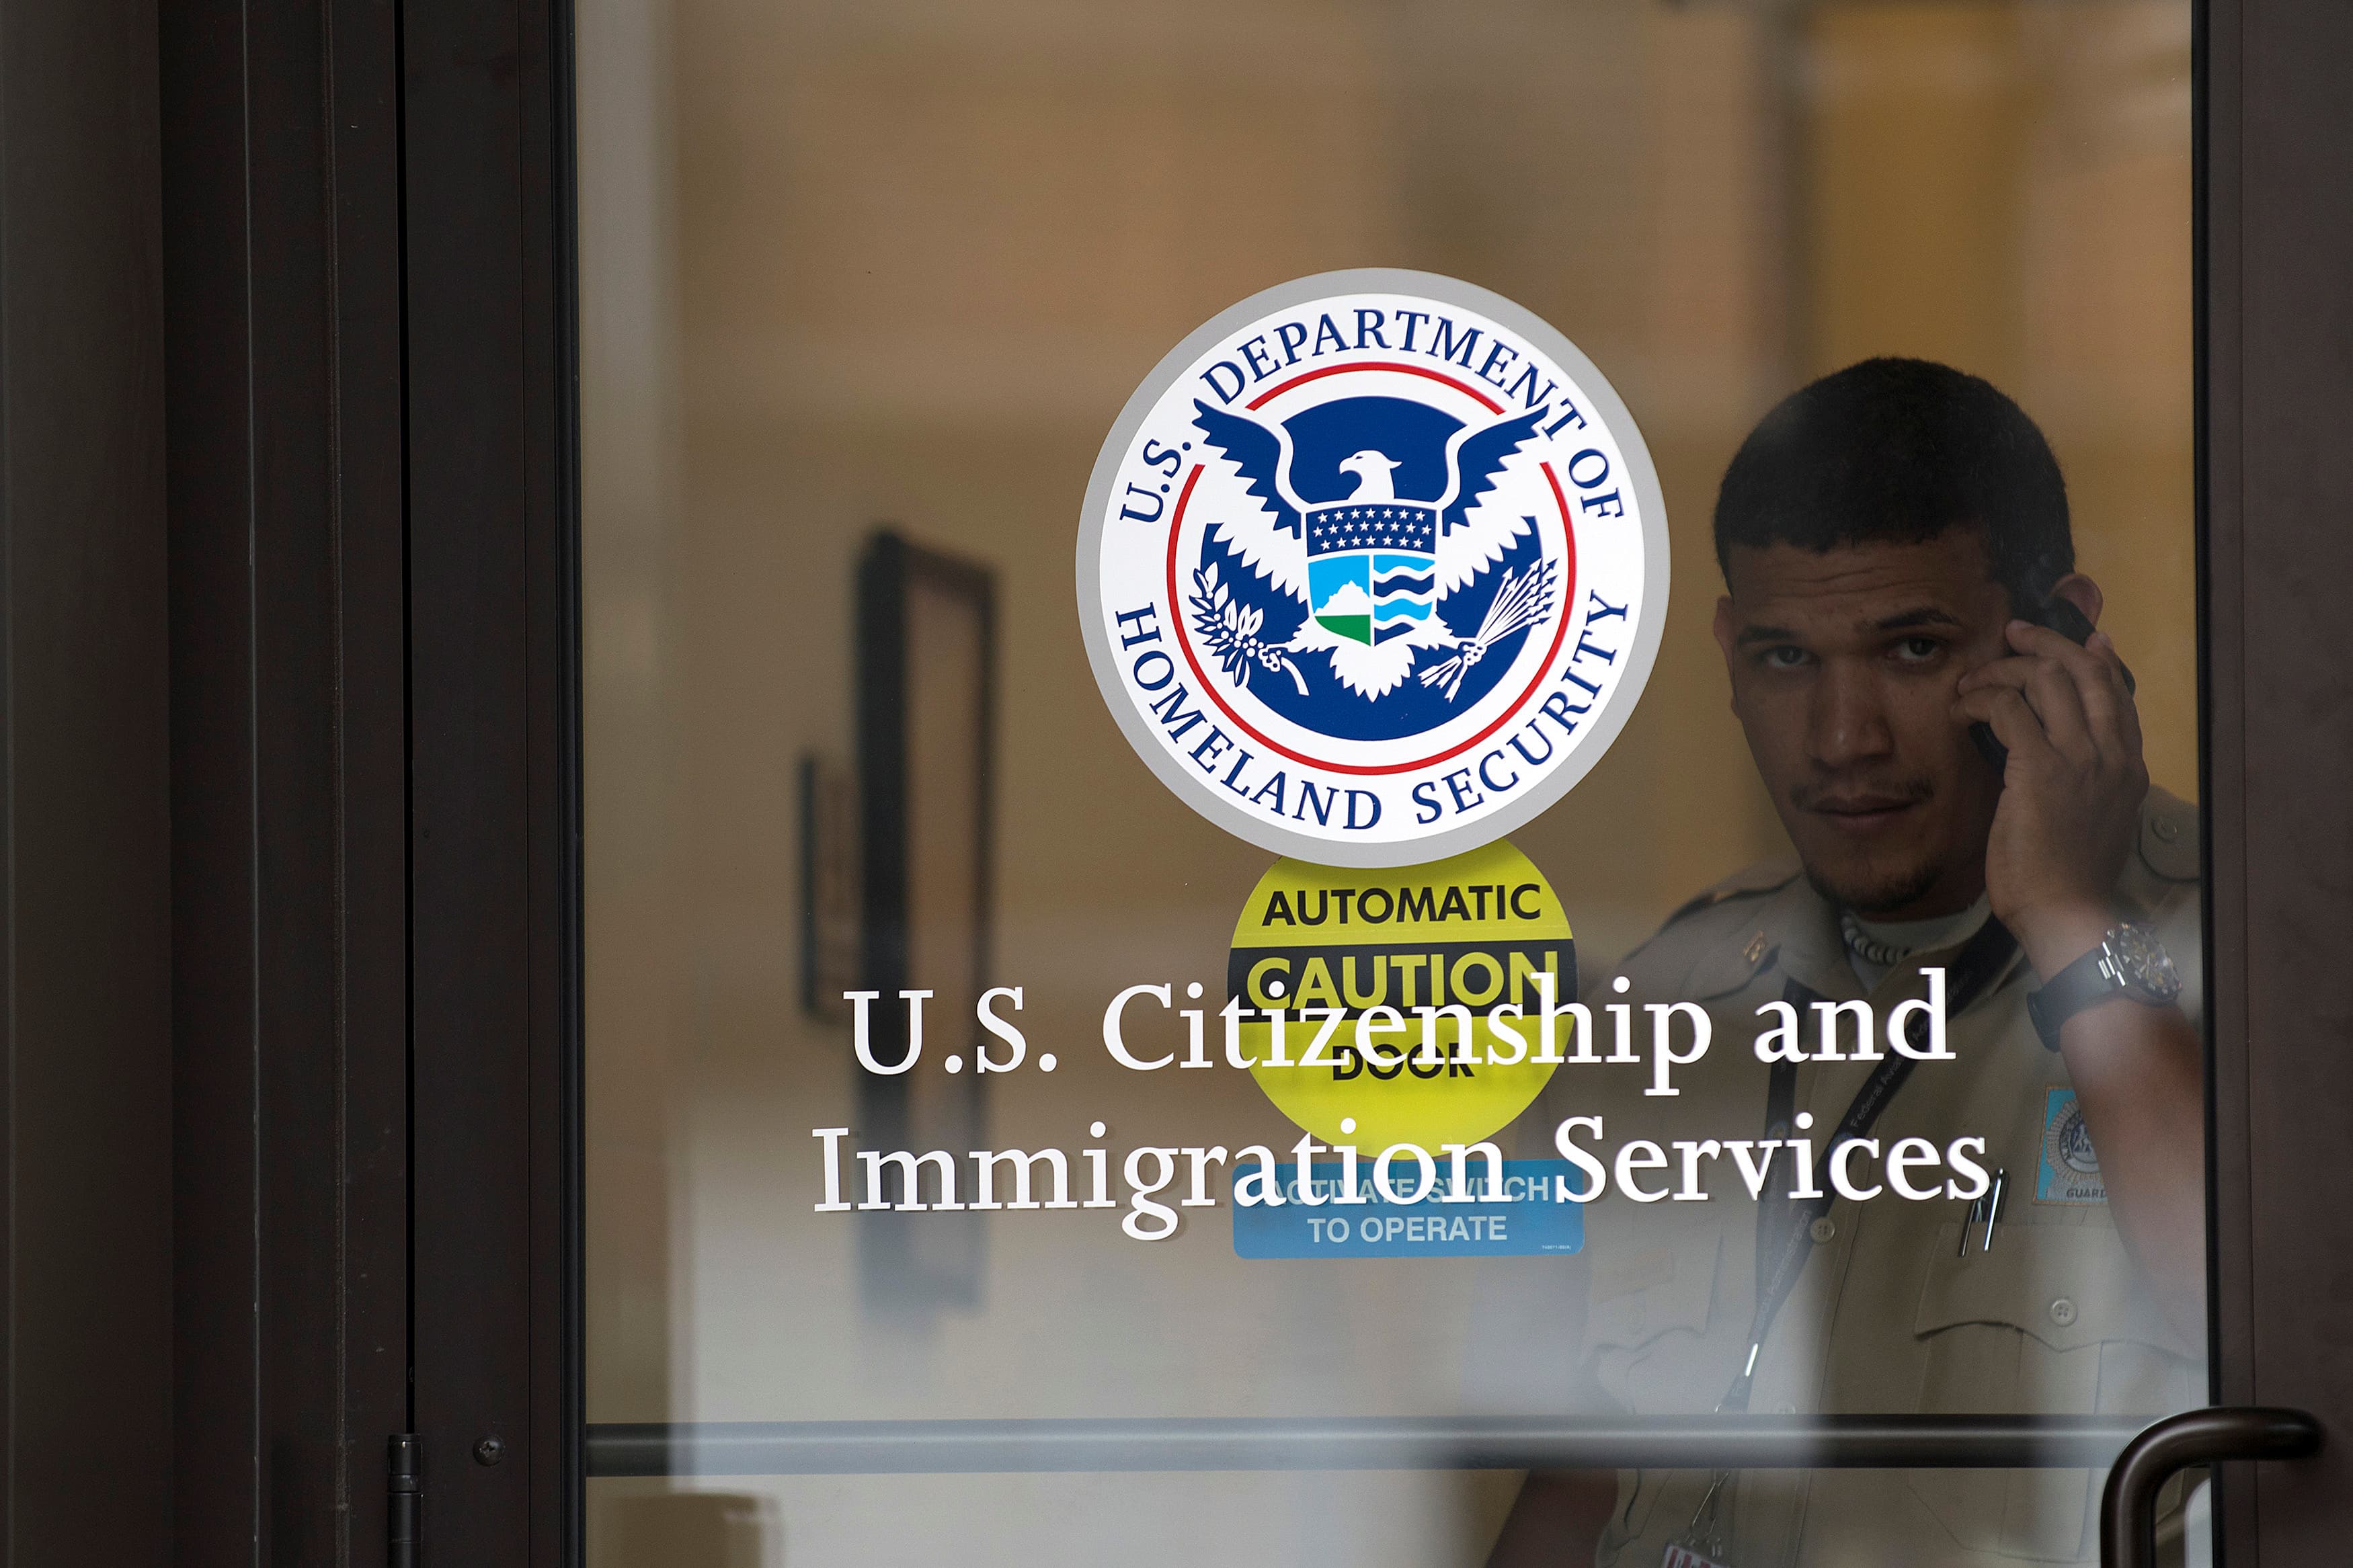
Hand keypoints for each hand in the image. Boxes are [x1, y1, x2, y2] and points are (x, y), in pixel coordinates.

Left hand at [1952, 620, 2148, 972]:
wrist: (2065, 914)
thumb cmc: (2067, 878)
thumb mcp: (2088, 821)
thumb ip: (2084, 783)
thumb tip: (2062, 757)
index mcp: (2129, 767)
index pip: (2117, 693)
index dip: (2095, 658)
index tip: (2082, 637)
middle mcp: (2113, 755)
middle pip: (2086, 671)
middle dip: (2048, 642)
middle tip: (2013, 633)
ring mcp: (2081, 759)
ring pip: (2047, 679)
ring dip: (2003, 669)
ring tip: (1974, 678)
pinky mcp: (2041, 769)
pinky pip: (2007, 709)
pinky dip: (1979, 699)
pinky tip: (1960, 709)